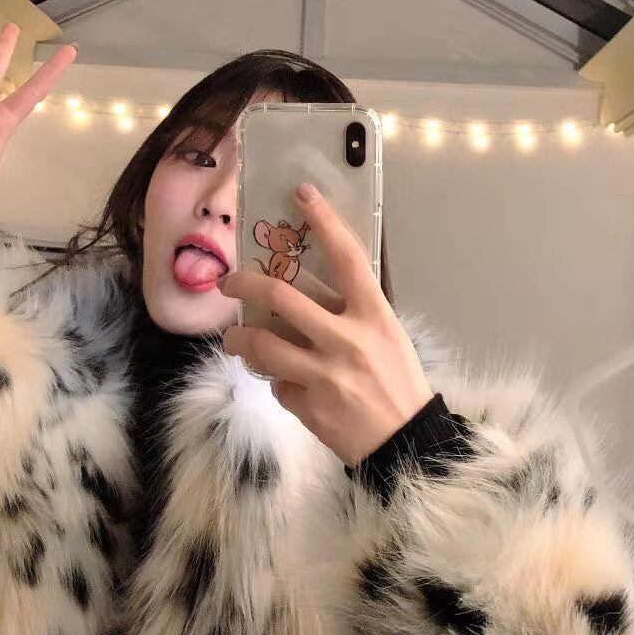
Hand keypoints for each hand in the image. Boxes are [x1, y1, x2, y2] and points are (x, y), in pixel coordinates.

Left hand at [218, 182, 432, 465]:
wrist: (406, 441)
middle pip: (282, 295)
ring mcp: (324, 373)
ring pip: (262, 344)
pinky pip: (277, 384)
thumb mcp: (387, 337)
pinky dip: (277, 382)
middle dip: (245, 282)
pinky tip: (287, 384)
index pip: (346, 257)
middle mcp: (347, 339)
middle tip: (228, 280)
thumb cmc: (399, 382)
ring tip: (233, 338)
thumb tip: (307, 291)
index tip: (300, 193)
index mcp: (373, 315)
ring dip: (239, 338)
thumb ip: (352, 313)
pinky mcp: (308, 405)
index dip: (323, 221)